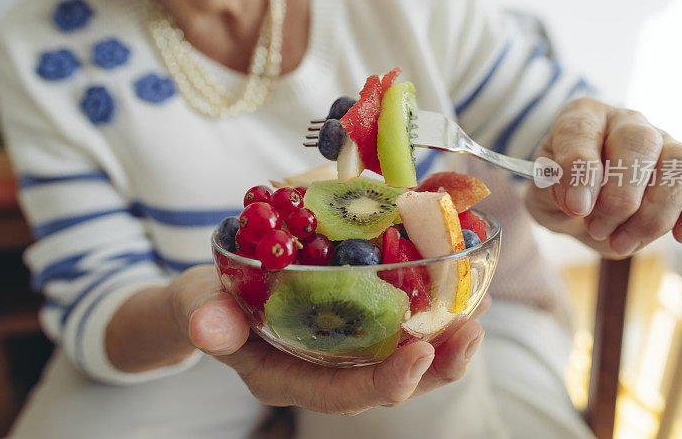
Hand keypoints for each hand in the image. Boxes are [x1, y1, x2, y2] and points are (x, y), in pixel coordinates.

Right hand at [171, 265, 486, 415]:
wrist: (215, 298)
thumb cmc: (209, 305)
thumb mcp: (200, 307)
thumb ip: (206, 317)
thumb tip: (206, 322)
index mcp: (291, 378)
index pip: (344, 394)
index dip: (386, 382)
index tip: (420, 355)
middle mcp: (327, 370)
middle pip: (392, 382)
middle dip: (437, 365)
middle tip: (472, 332)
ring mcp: (346, 348)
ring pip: (405, 356)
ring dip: (447, 337)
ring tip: (481, 310)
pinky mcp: (357, 323)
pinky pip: (402, 325)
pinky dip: (435, 309)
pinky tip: (463, 286)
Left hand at [525, 98, 681, 257]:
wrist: (581, 210)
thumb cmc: (561, 195)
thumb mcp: (542, 196)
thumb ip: (553, 192)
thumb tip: (578, 200)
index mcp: (582, 119)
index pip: (582, 130)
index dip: (580, 168)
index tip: (575, 206)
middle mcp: (627, 123)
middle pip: (639, 143)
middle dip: (620, 198)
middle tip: (598, 228)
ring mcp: (666, 143)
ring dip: (655, 213)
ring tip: (622, 242)